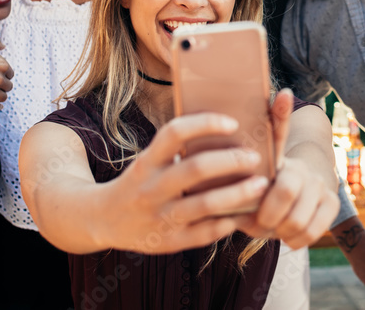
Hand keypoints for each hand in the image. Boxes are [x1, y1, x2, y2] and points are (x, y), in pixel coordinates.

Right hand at [97, 113, 270, 254]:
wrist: (104, 219)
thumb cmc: (140, 182)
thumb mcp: (148, 160)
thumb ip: (176, 148)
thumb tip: (224, 127)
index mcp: (147, 162)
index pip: (174, 133)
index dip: (205, 124)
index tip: (232, 123)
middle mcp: (151, 188)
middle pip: (195, 169)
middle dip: (231, 161)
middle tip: (255, 158)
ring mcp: (159, 217)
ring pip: (205, 204)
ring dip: (238, 194)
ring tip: (261, 186)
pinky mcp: (168, 242)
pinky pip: (204, 233)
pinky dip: (227, 222)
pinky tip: (242, 214)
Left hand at [239, 90, 339, 249]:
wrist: (302, 196)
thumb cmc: (263, 193)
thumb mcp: (246, 184)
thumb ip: (232, 177)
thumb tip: (206, 166)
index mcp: (277, 157)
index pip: (279, 130)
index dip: (280, 112)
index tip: (280, 93)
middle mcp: (301, 166)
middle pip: (284, 191)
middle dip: (266, 214)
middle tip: (258, 220)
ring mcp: (319, 183)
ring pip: (297, 219)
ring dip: (279, 231)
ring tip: (271, 228)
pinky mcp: (333, 202)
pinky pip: (312, 232)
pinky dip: (295, 241)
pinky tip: (286, 236)